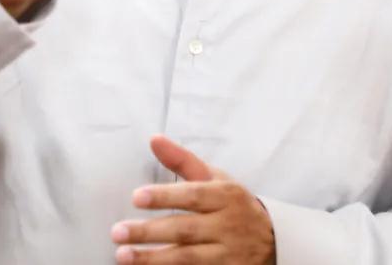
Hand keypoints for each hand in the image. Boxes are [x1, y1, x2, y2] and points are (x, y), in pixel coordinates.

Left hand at [110, 135, 275, 263]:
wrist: (273, 242)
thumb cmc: (234, 205)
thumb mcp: (216, 179)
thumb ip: (183, 161)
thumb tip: (154, 139)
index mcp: (227, 195)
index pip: (193, 195)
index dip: (164, 196)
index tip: (136, 197)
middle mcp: (228, 225)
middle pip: (185, 229)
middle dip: (149, 232)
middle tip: (118, 232)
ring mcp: (227, 254)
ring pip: (187, 258)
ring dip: (153, 259)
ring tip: (123, 255)